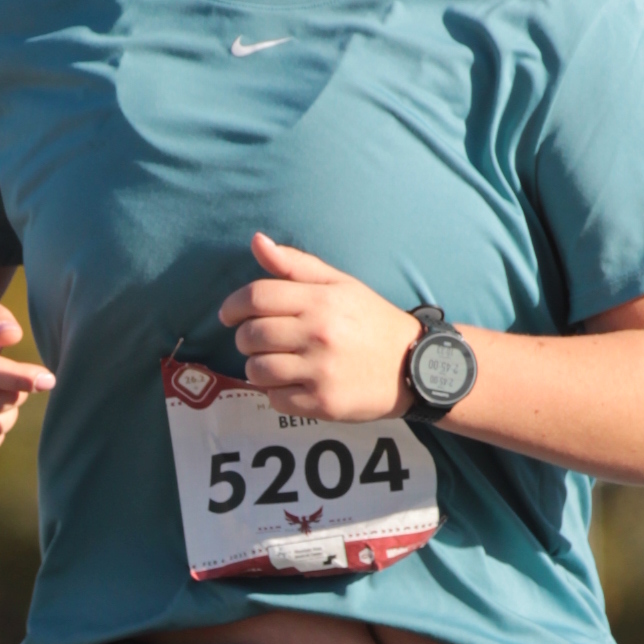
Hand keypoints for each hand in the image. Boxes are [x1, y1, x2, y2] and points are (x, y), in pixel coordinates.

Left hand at [219, 233, 419, 421]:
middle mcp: (319, 334)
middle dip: (245, 338)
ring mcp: (320, 371)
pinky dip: (275, 392)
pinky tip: (292, 382)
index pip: (256, 297)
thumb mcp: (340, 284)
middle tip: (258, 341)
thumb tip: (257, 241)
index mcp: (321, 301)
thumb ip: (295, 265)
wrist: (415, 365)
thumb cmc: (371, 321)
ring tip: (275, 362)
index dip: (232, 306)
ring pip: (257, 370)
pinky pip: (275, 399)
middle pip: (250, 336)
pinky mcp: (322, 403)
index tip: (228, 315)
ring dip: (257, 367)